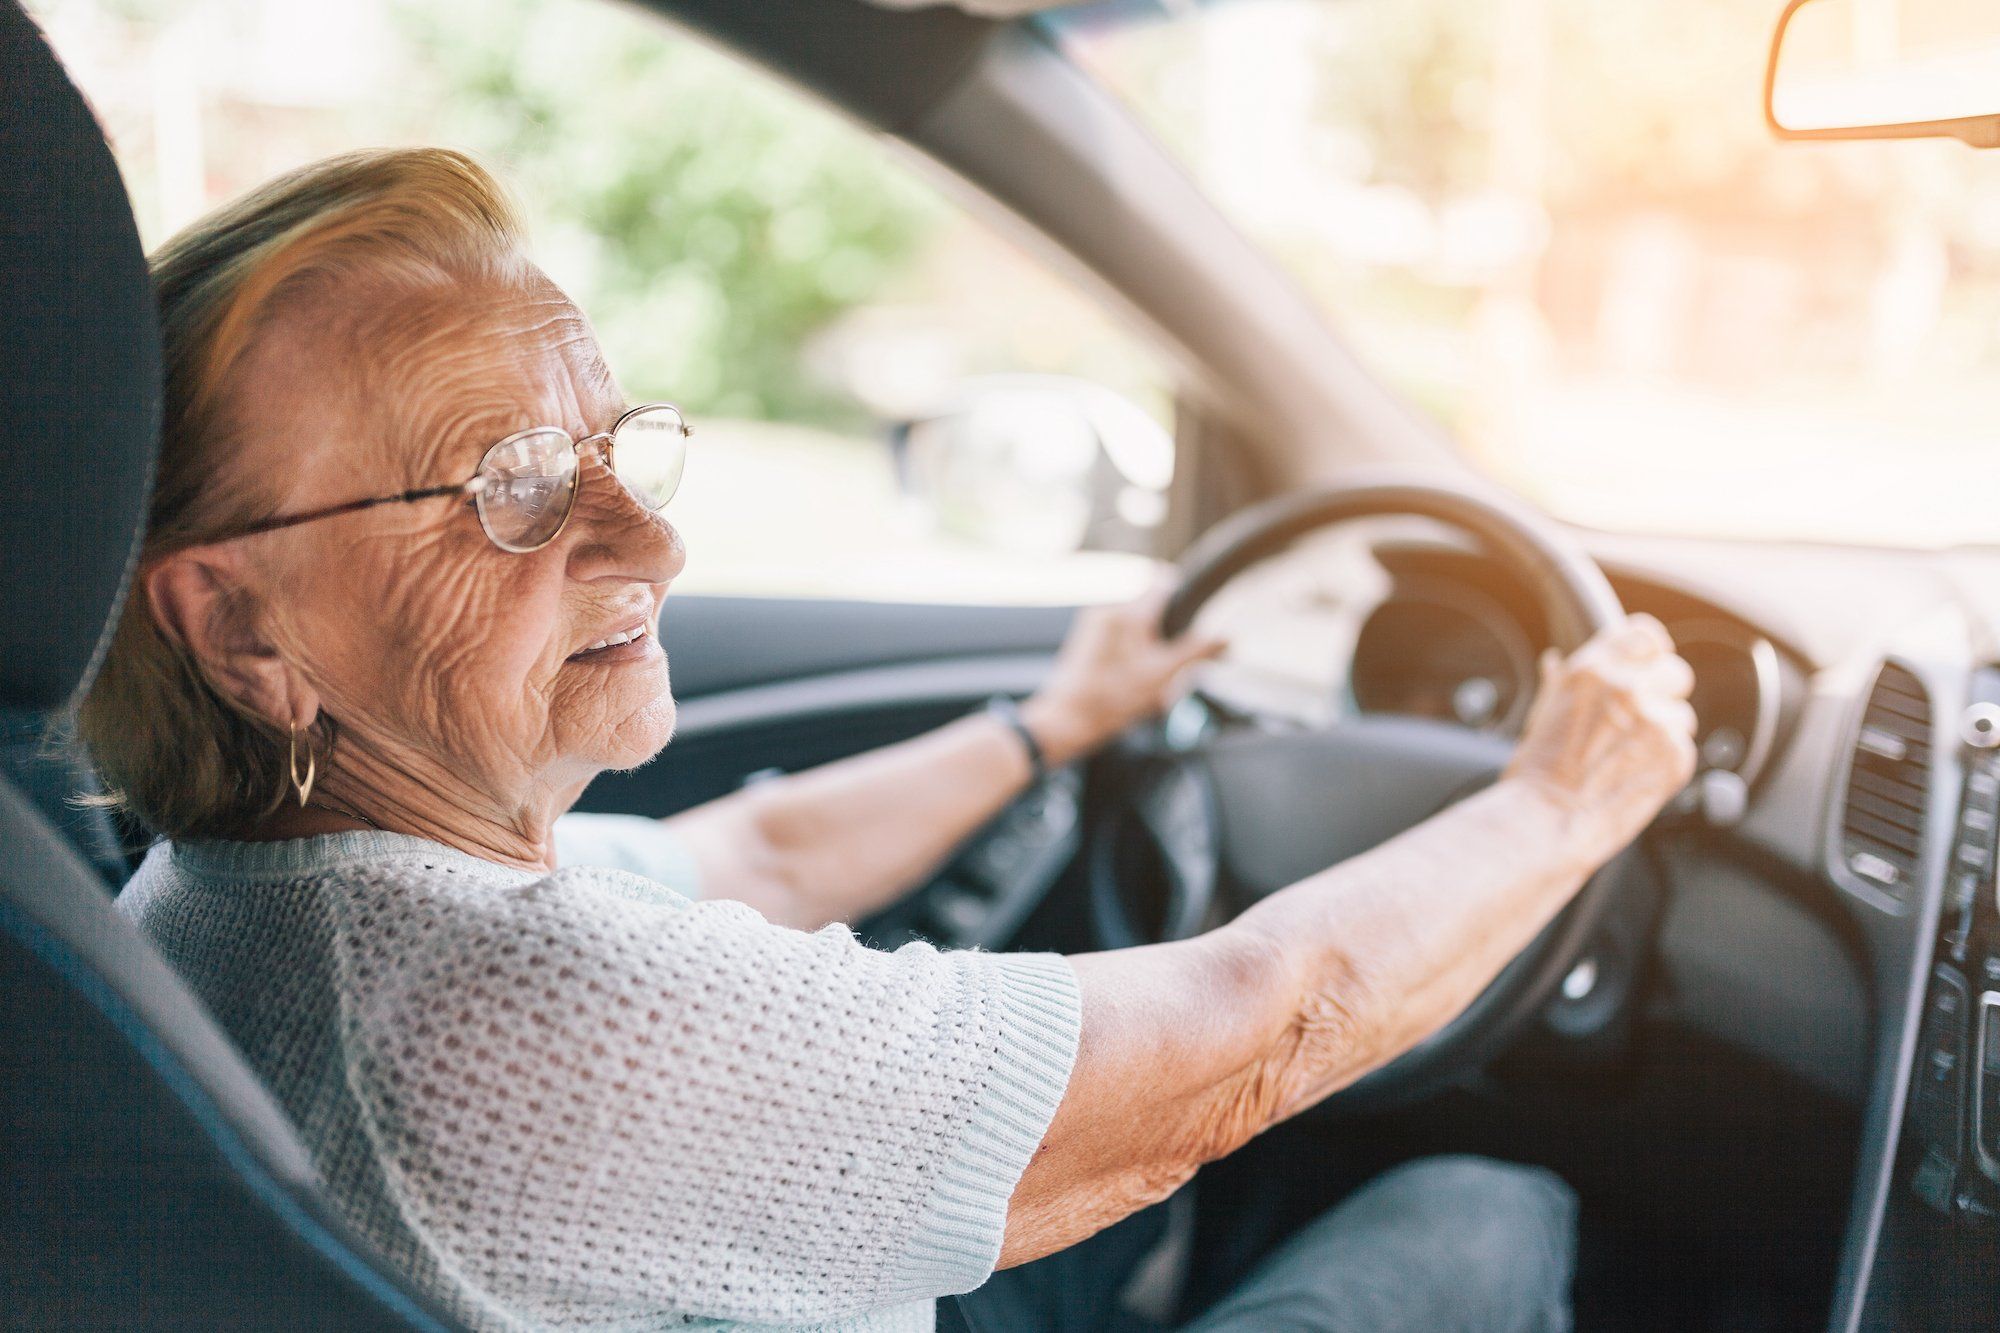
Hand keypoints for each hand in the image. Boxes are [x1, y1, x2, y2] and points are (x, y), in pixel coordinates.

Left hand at [1020, 580, 1226, 766]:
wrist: (1067, 721)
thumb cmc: (1110, 700)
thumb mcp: (1162, 676)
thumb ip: (1195, 652)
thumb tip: (1225, 637)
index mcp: (1128, 613)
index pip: (1164, 582)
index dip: (1184, 593)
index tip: (1197, 608)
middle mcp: (1108, 611)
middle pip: (1151, 605)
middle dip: (1167, 629)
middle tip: (1172, 660)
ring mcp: (1094, 625)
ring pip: (1135, 623)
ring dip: (1149, 642)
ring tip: (1150, 674)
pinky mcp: (1087, 641)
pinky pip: (1119, 636)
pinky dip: (1133, 652)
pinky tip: (1132, 680)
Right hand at [1503, 613, 1697, 863]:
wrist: (1547, 821)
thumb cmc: (1536, 774)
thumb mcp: (1541, 715)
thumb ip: (1561, 683)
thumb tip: (1555, 661)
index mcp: (1592, 670)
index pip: (1645, 635)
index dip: (1650, 653)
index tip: (1648, 668)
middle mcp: (1627, 688)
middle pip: (1676, 672)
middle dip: (1663, 696)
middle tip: (1637, 725)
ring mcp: (1655, 721)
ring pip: (1682, 716)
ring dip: (1664, 735)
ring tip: (1628, 761)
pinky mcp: (1676, 756)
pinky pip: (1684, 750)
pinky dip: (1667, 765)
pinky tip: (1635, 778)